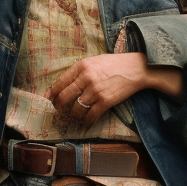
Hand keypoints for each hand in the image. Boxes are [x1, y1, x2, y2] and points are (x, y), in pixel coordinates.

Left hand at [47, 52, 184, 126]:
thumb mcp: (94, 61)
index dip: (53, 92)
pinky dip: (86, 123)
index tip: (50, 98)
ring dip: (73, 116)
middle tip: (59, 109)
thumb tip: (64, 84)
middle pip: (64, 97)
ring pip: (76, 109)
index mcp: (82, 66)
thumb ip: (79, 71)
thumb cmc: (115, 64)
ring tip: (74, 117)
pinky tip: (85, 124)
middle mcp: (86, 78)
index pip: (61, 82)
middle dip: (59, 106)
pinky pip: (90, 116)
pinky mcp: (105, 102)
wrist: (137, 68)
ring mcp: (95, 91)